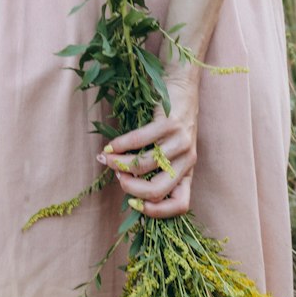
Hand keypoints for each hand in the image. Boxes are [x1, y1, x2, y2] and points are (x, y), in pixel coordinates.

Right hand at [95, 71, 199, 217]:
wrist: (183, 85)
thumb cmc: (170, 120)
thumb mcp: (168, 148)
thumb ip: (152, 167)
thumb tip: (121, 180)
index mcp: (188, 171)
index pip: (180, 205)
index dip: (156, 212)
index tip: (134, 204)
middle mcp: (188, 159)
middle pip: (157, 191)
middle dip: (130, 189)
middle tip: (117, 178)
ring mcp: (181, 141)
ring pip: (145, 166)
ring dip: (120, 165)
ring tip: (108, 159)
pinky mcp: (170, 123)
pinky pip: (140, 141)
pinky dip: (120, 146)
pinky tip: (110, 146)